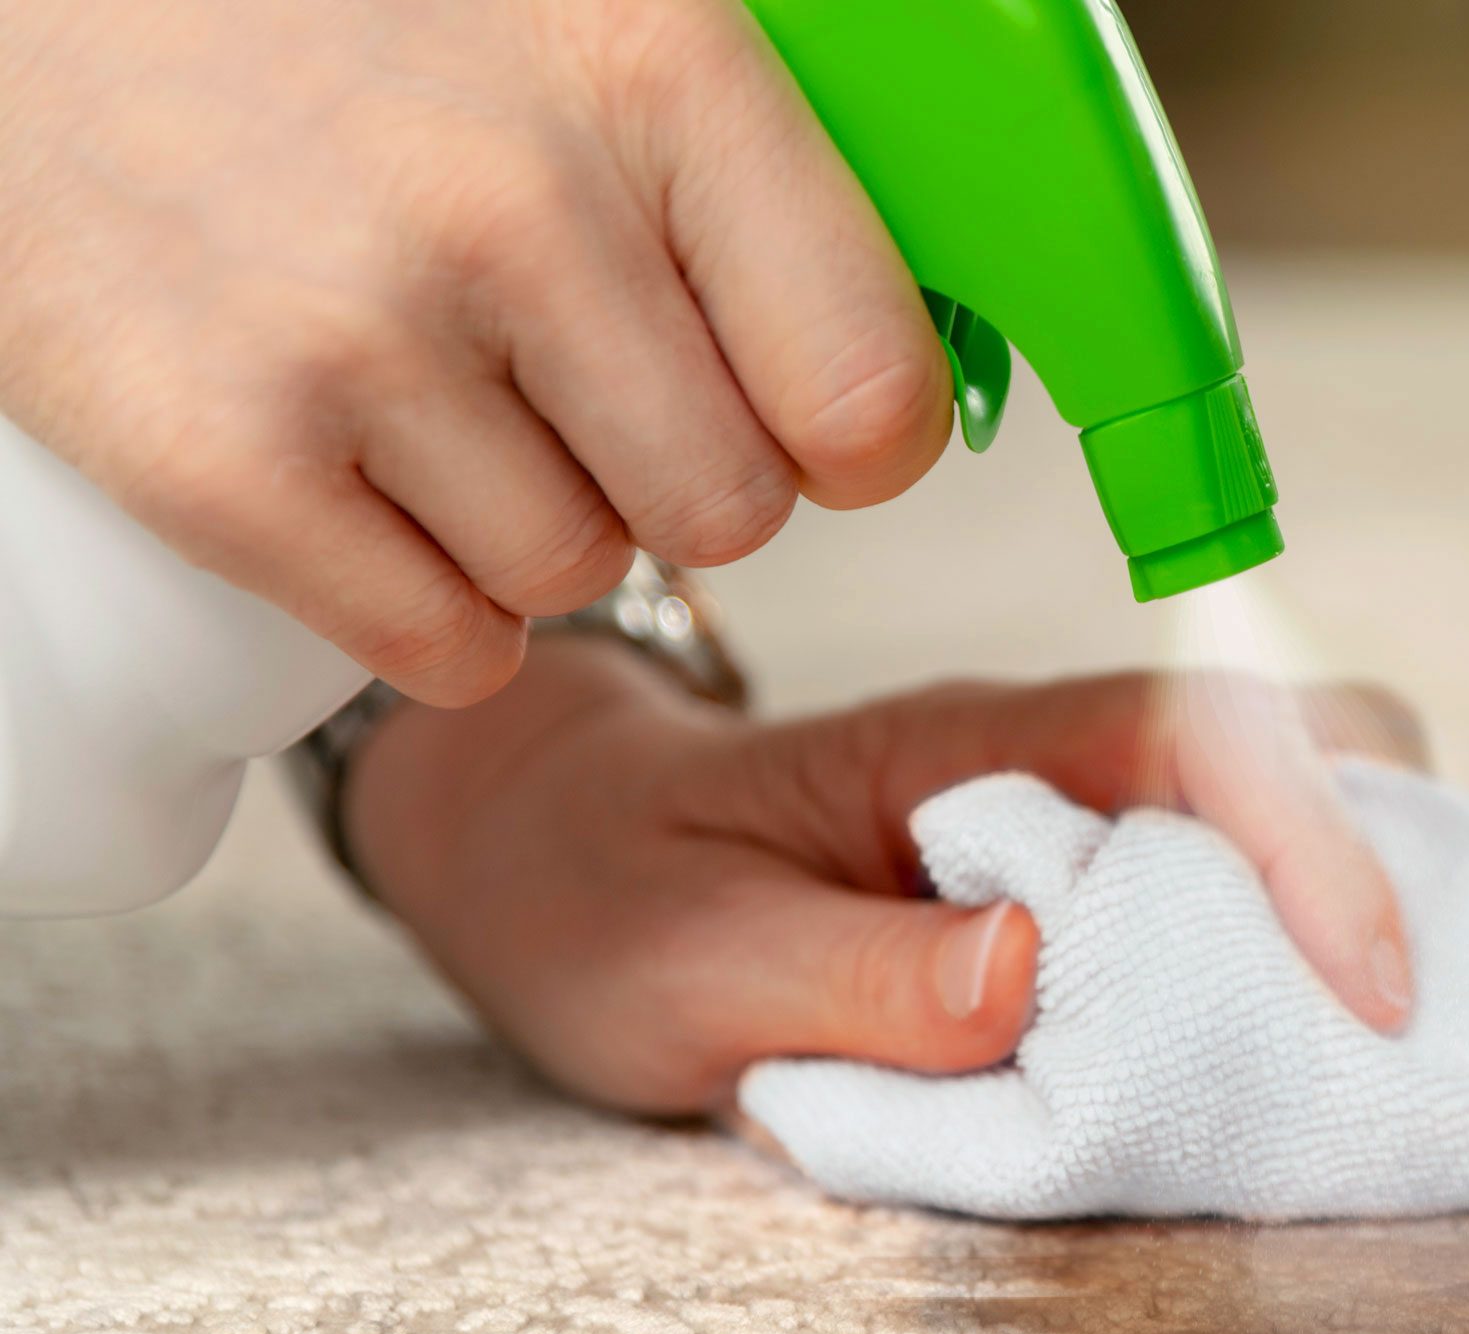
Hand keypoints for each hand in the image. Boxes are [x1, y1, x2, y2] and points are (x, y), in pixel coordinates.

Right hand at [0, 0, 949, 705]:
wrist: (27, 0)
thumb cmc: (334, 15)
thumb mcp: (582, 16)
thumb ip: (746, 172)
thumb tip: (895, 374)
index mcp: (656, 73)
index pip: (873, 395)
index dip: (848, 436)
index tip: (792, 415)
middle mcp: (518, 207)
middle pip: (728, 511)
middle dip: (668, 473)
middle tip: (563, 380)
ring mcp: (358, 337)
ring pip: (576, 579)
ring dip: (527, 523)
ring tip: (429, 388)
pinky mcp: (219, 456)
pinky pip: (446, 649)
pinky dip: (424, 604)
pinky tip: (365, 482)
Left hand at [343, 638, 1428, 1113]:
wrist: (557, 848)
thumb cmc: (606, 894)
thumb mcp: (687, 963)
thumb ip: (852, 975)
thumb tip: (1028, 972)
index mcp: (961, 745)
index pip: (1189, 736)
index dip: (1309, 844)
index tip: (1377, 991)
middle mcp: (1043, 759)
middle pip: (1290, 747)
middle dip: (1389, 866)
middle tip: (1414, 1035)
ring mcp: (1070, 817)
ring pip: (1282, 819)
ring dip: (1354, 920)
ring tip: (1382, 1063)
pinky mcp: (1075, 885)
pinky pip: (1225, 899)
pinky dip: (1289, 968)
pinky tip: (1289, 1059)